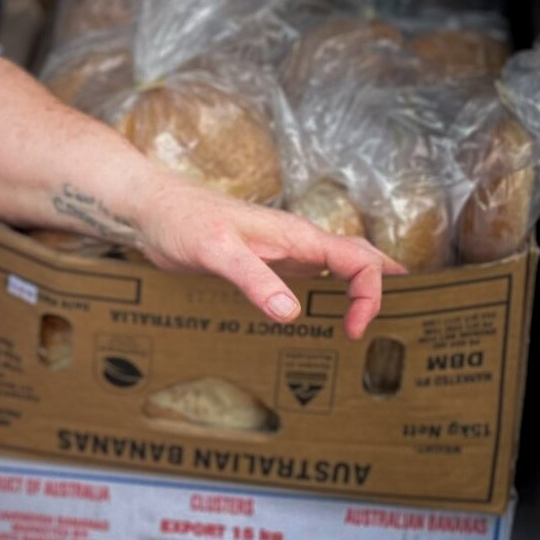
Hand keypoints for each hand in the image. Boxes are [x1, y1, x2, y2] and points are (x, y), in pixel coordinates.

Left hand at [128, 176, 400, 337]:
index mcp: (298, 235)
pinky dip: (329, 292)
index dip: (370, 294)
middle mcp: (297, 241)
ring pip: (338, 266)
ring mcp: (282, 251)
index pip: (360, 260)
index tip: (353, 329)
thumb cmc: (182, 222)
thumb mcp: (217, 252)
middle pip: (359, 259)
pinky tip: (323, 312)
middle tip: (388, 323)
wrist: (151, 210)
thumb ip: (255, 280)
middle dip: (381, 288)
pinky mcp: (264, 261)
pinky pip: (310, 276)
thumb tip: (291, 312)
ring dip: (360, 289)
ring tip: (374, 320)